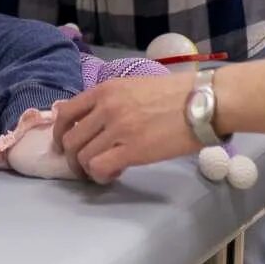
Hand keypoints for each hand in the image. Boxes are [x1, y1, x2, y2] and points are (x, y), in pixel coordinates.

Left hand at [52, 73, 200, 182]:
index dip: (60, 132)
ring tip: (102, 172)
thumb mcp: (135, 87)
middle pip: (70, 138)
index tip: (64, 145)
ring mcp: (117, 128)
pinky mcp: (132, 149)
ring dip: (87, 169)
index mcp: (105, 90)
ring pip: (82, 156)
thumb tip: (98, 121)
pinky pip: (100, 167)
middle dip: (71, 157)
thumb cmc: (177, 94)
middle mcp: (106, 107)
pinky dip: (101, 176)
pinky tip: (113, 174)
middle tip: (82, 167)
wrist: (204, 102)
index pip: (65, 111)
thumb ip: (113, 101)